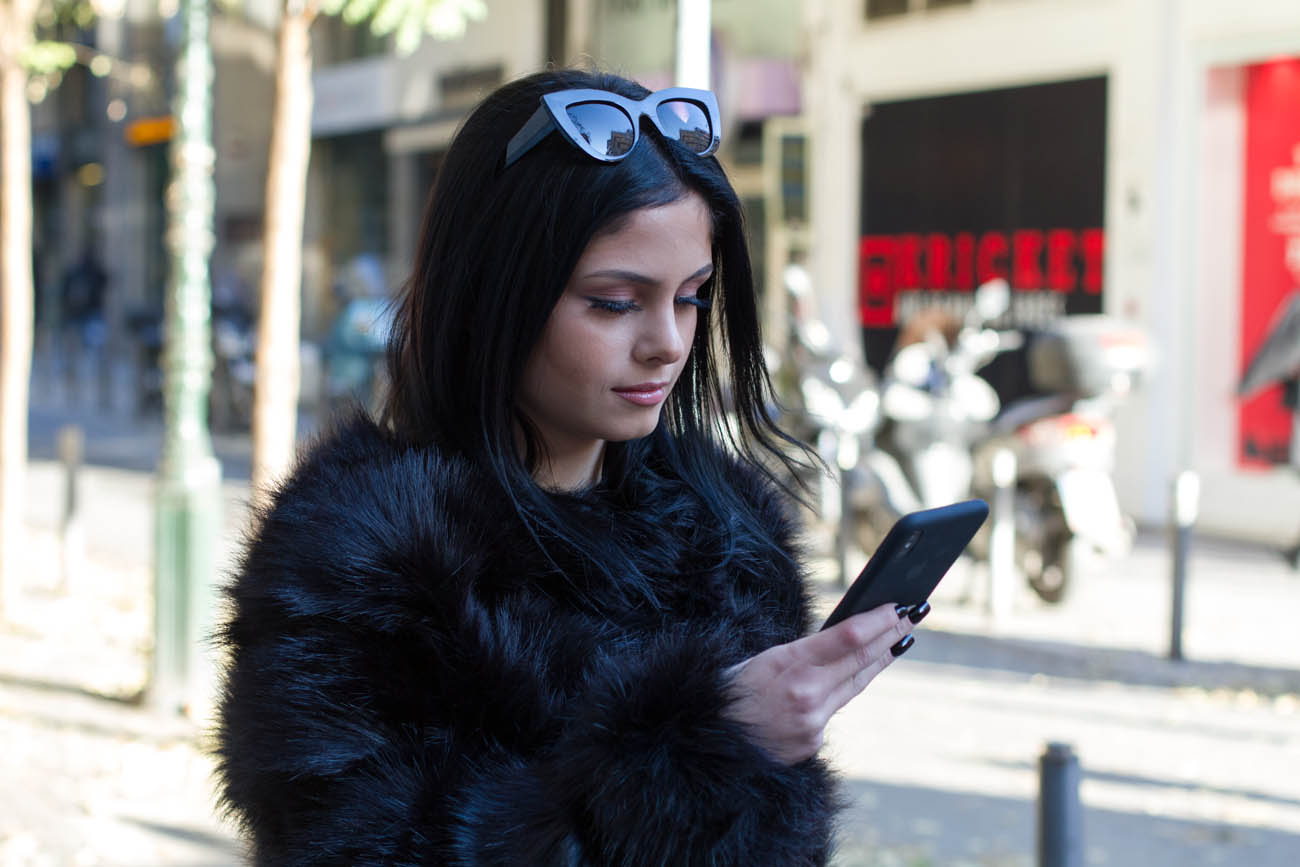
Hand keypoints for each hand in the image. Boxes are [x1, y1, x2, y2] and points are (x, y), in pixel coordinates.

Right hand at [723, 603, 916, 764]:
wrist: (706, 739)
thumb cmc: (731, 688)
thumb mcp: (762, 657)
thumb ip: (804, 651)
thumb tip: (847, 636)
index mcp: (786, 664)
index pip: (847, 638)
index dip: (878, 622)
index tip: (899, 606)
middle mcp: (804, 695)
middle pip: (861, 660)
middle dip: (891, 636)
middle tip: (915, 614)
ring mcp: (811, 722)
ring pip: (855, 685)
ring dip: (881, 659)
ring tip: (902, 638)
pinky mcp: (812, 742)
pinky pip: (833, 709)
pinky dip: (842, 689)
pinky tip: (858, 672)